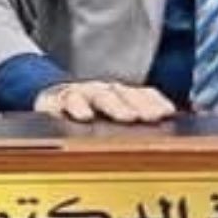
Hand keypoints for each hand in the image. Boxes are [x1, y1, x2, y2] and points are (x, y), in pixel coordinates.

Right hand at [34, 80, 175, 123]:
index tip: (169, 112)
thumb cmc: (86, 112)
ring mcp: (81, 94)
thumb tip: (166, 126)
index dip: (156, 102)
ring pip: (101, 95)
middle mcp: (103, 91)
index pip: (142, 94)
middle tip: (151, 117)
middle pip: (125, 94)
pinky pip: (67, 100)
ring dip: (116, 105)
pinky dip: (76, 106)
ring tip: (128, 117)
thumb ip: (135, 120)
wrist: (49, 99)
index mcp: (120, 95)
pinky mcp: (57, 100)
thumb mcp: (111, 116)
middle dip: (139, 104)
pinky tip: (84, 116)